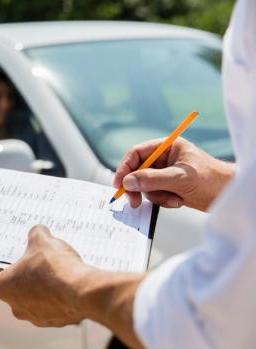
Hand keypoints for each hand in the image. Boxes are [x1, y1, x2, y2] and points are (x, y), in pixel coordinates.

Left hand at [0, 225, 92, 326]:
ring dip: (44, 286)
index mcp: (4, 286)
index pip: (1, 269)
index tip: (22, 252)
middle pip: (19, 284)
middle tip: (42, 259)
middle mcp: (15, 306)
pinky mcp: (54, 322)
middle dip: (29, 272)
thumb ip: (36, 234)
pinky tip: (68, 284)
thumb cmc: (55, 267)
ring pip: (36, 297)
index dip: (12, 258)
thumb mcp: (42, 240)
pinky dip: (58, 296)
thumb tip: (39, 232)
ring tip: (58, 271)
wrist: (82, 291)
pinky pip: (53, 306)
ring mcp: (34, 317)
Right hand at [114, 137, 233, 211]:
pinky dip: (163, 200)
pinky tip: (178, 201)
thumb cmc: (211, 179)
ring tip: (173, 200)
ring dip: (156, 196)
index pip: (137, 154)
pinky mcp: (169, 186)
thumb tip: (127, 182)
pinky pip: (154, 194)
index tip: (119, 184)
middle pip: (137, 171)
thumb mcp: (179, 178)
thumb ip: (151, 179)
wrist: (228, 195)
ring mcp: (166, 173)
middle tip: (133, 202)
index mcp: (167, 147)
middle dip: (138, 187)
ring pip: (145, 185)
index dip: (125, 168)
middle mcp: (164, 158)